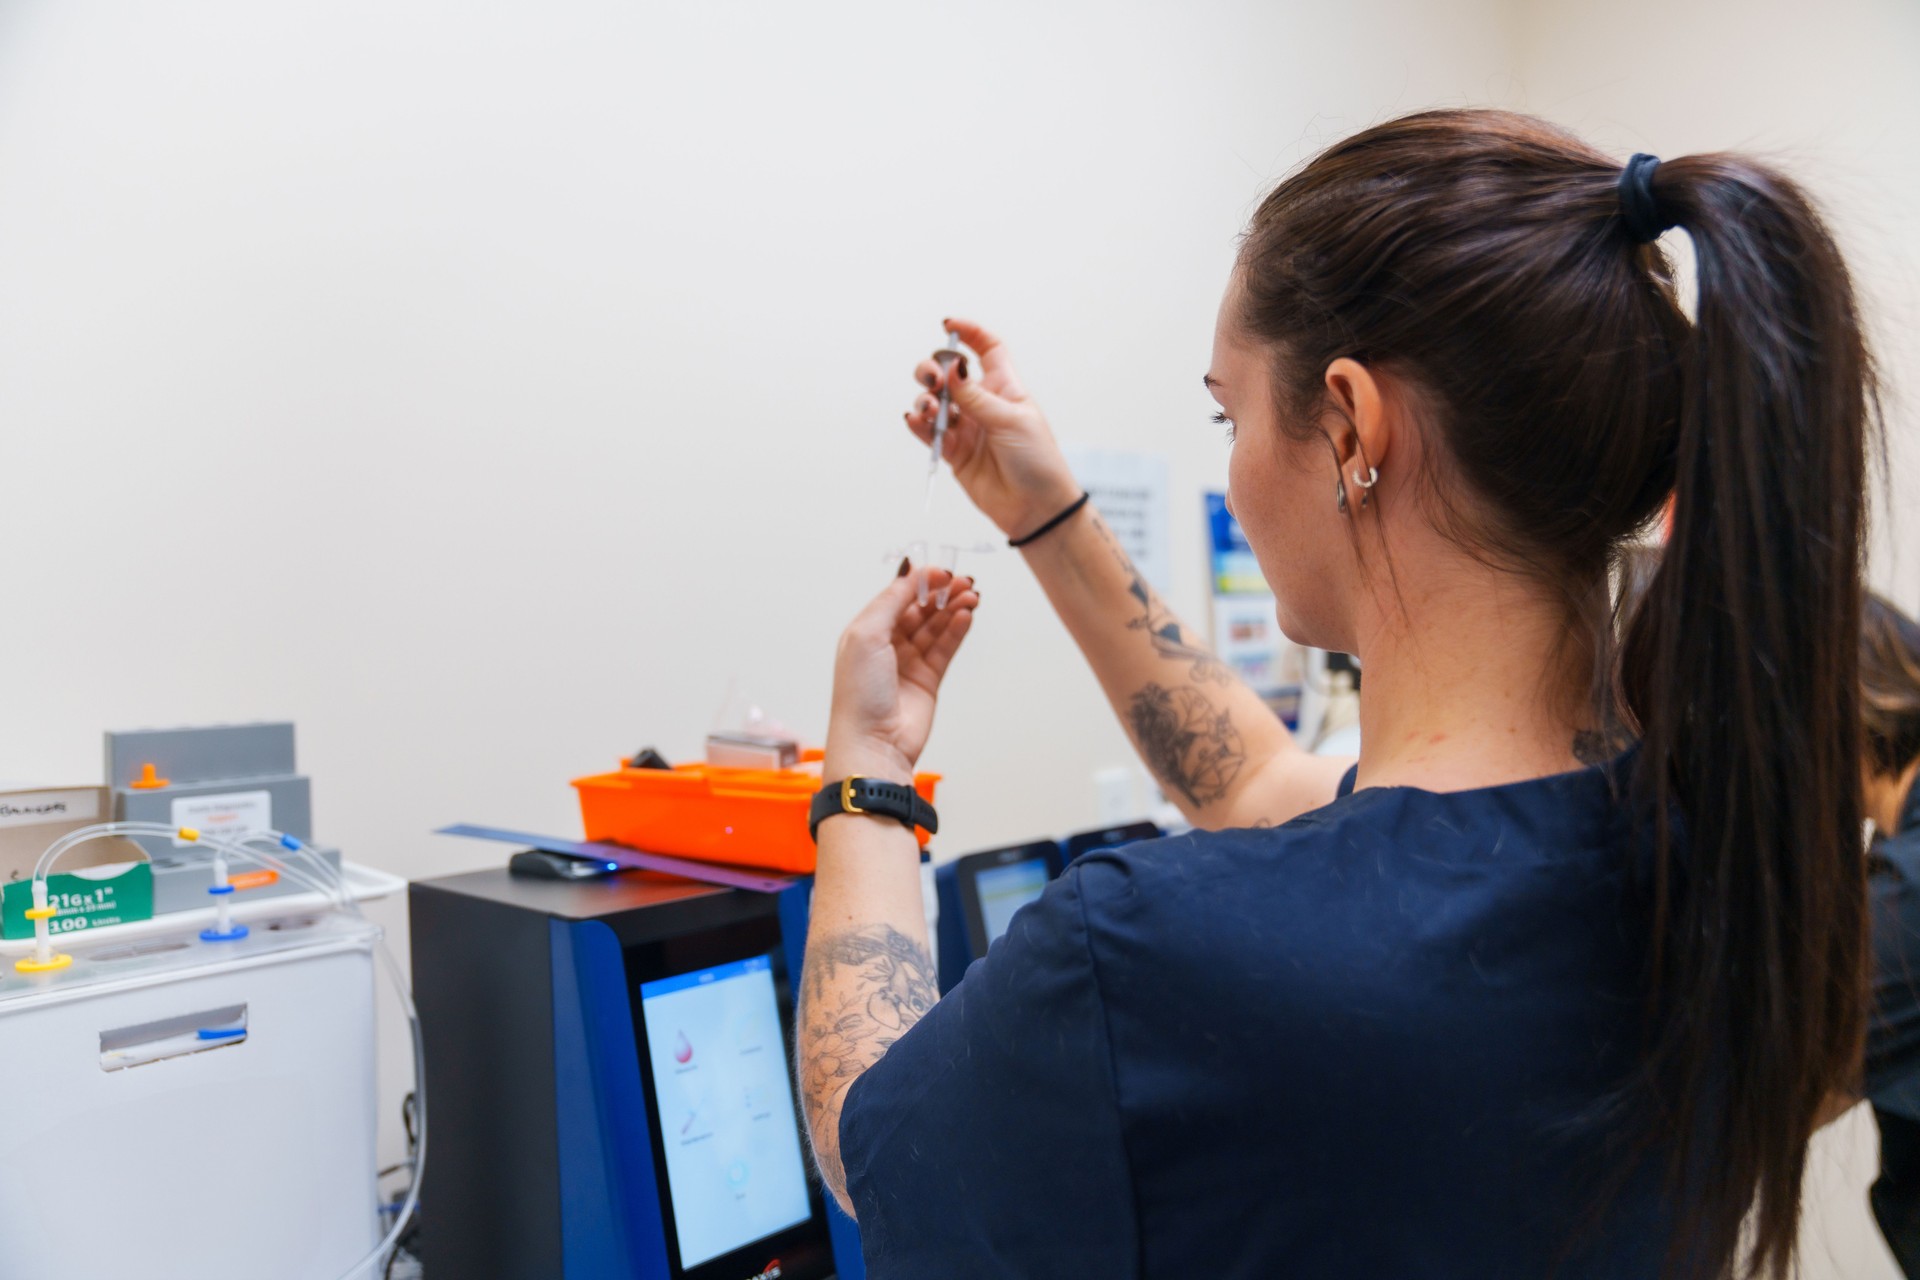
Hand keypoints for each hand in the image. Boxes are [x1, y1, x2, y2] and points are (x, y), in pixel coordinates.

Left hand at [824, 565, 980, 781]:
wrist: (874, 742)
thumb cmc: (860, 693)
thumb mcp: (867, 635)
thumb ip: (891, 601)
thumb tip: (911, 574)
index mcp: (866, 632)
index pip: (897, 596)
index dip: (920, 582)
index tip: (942, 572)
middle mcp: (886, 646)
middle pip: (920, 610)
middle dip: (942, 594)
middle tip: (963, 583)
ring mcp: (908, 663)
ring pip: (935, 627)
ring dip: (953, 609)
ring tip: (971, 597)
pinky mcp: (928, 680)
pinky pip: (945, 648)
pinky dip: (956, 630)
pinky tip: (966, 616)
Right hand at [909, 318, 1081, 537]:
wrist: (1036, 507)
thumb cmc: (1037, 461)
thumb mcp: (1010, 421)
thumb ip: (976, 396)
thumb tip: (952, 367)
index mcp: (1004, 387)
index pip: (987, 349)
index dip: (969, 334)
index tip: (948, 325)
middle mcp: (983, 404)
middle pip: (949, 373)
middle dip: (933, 369)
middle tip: (933, 380)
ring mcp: (967, 428)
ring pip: (935, 402)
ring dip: (925, 399)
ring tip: (930, 410)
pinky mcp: (955, 452)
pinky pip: (929, 432)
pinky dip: (919, 424)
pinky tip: (917, 421)